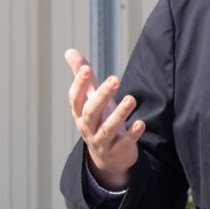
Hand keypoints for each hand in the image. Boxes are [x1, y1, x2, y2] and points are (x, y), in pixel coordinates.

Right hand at [64, 47, 143, 189]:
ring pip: (107, 129)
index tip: (87, 68)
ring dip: (119, 114)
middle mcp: (88, 127)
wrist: (106, 157)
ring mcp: (101, 141)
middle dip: (102, 96)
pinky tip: (141, 123)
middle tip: (115, 79)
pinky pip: (123, 144)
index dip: (79, 84)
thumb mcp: (90, 98)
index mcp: (80, 113)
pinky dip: (132, 135)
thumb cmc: (99, 119)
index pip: (76, 98)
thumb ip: (82, 76)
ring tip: (131, 99)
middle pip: (91, 112)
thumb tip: (69, 51)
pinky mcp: (117, 151)